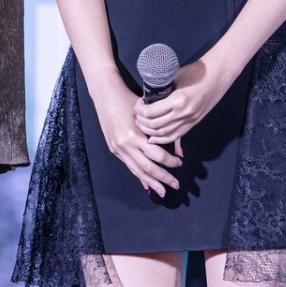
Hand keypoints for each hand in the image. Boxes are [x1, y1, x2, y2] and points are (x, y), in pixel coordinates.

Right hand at [94, 80, 181, 196]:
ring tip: (162, 192)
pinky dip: (139, 175)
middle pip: (148, 168)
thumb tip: (175, 146)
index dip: (170, 161)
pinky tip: (146, 184)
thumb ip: (157, 130)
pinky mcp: (114, 149)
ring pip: (137, 171)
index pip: (157, 155)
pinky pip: (129, 166)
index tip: (180, 163)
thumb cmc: (129, 99)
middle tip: (176, 185)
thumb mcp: (146, 113)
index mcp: (135, 135)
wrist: (105, 94)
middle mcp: (125, 145)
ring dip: (151, 182)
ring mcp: (118, 149)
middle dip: (163, 178)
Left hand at [133, 58, 228, 145]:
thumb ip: (163, 87)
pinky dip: (163, 139)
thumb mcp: (175, 76)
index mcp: (177, 100)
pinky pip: (176, 136)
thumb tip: (148, 95)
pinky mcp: (193, 123)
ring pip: (164, 134)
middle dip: (142, 122)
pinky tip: (153, 138)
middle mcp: (183, 113)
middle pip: (155, 126)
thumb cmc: (196, 72)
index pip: (151, 112)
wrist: (217, 76)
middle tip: (136, 115)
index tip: (138, 103)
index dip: (140, 110)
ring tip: (141, 124)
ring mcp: (189, 120)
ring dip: (150, 132)